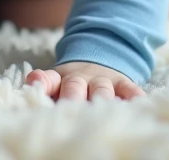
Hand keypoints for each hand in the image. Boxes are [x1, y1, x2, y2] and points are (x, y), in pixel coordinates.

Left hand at [26, 62, 144, 101]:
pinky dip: (132, 94)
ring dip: (101, 97)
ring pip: (101, 88)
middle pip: (74, 86)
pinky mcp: (121, 82)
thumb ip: (45, 92)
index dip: (42, 82)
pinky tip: (137, 102)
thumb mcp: (57, 85)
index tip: (35, 83)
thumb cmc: (72, 85)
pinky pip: (128, 87)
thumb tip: (31, 101)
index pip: (48, 79)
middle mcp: (79, 78)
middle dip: (72, 97)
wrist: (97, 59)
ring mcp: (101, 80)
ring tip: (101, 107)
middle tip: (70, 108)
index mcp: (59, 80)